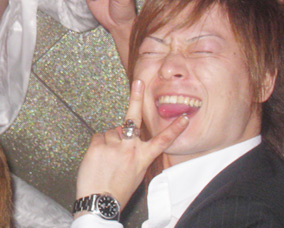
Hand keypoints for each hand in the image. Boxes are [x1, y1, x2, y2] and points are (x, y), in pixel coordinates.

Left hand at [75, 80, 188, 209]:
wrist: (99, 201)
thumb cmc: (117, 190)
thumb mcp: (136, 173)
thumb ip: (134, 152)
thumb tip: (126, 135)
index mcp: (143, 158)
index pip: (163, 141)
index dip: (175, 129)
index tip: (185, 118)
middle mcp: (130, 148)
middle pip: (134, 119)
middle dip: (137, 98)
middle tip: (139, 82)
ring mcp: (114, 144)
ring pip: (112, 132)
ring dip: (110, 141)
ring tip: (107, 160)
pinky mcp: (98, 144)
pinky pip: (99, 136)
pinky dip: (98, 145)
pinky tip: (99, 158)